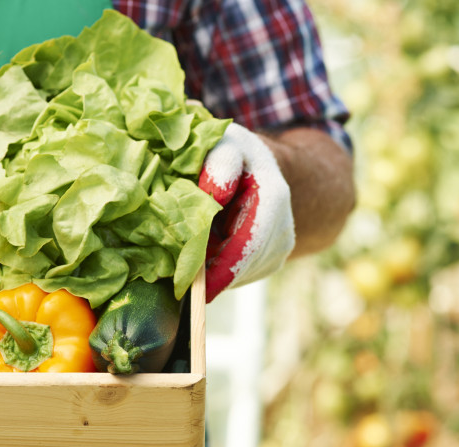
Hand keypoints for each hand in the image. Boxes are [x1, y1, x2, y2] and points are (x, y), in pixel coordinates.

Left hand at [198, 123, 294, 301]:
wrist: (257, 166)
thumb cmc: (232, 152)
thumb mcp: (225, 144)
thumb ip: (220, 162)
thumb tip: (215, 194)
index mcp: (272, 198)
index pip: (248, 245)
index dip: (222, 271)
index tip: (195, 289)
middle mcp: (283, 229)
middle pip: (242, 266)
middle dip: (208, 275)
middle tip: (175, 277)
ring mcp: (280, 249)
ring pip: (239, 275)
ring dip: (212, 271)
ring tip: (190, 251)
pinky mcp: (271, 261)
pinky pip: (239, 275)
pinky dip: (218, 270)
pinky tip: (206, 250)